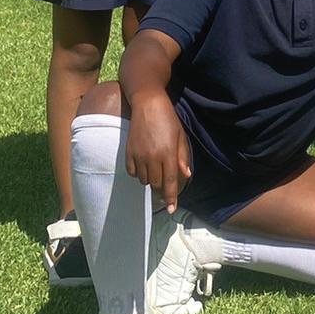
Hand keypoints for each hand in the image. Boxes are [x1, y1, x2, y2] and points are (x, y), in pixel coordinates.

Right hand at [125, 95, 192, 213]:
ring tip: (156, 171)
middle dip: (161, 190)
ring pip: (144, 180)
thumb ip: (182, 157)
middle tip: (165, 188)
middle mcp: (152, 157)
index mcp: (167, 153)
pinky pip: (132, 172)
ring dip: (150, 180)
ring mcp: (138, 155)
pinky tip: (144, 166)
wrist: (147, 104)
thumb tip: (186, 175)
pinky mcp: (128, 152)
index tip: (171, 209)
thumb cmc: (168, 119)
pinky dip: (139, 174)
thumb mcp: (180, 137)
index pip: (170, 182)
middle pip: (156, 184)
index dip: (171, 197)